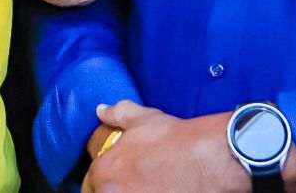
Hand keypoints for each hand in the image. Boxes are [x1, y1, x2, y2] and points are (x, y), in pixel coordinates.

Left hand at [81, 102, 247, 192]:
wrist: (206, 160)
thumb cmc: (174, 139)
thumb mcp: (141, 118)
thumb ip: (116, 114)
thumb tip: (102, 110)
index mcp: (104, 171)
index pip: (89, 184)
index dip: (102, 181)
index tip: (116, 178)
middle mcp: (111, 192)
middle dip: (112, 190)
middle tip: (131, 184)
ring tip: (146, 188)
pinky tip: (158, 191)